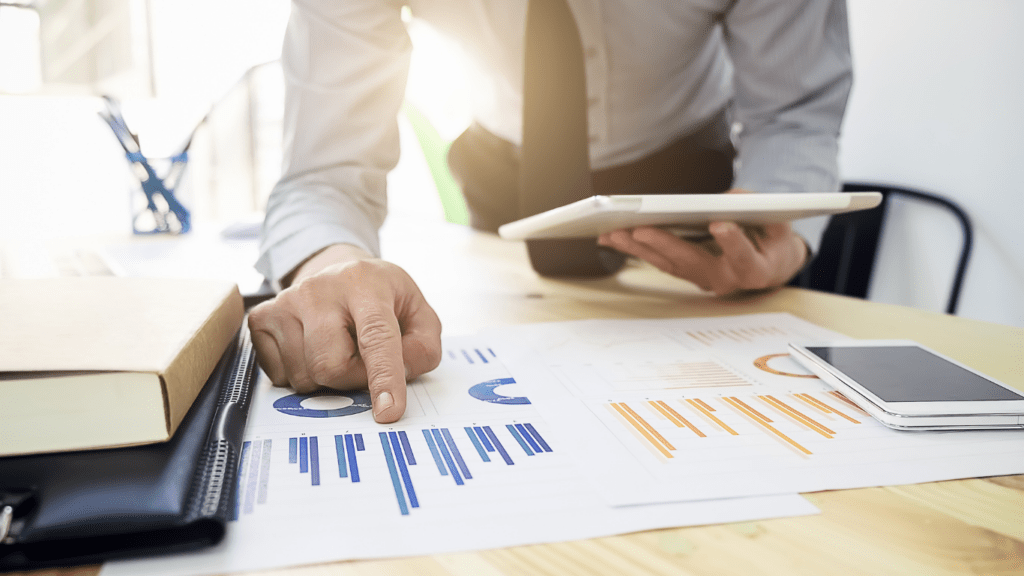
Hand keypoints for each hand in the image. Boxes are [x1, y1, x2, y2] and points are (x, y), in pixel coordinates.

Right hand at [247, 245, 441, 422]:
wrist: (337, 271)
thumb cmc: (381, 298)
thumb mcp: (417, 314)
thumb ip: (422, 348)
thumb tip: (399, 378)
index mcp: (366, 284)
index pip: (376, 336)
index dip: (383, 376)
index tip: (388, 411)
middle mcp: (320, 290)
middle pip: (332, 367)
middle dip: (353, 380)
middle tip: (363, 361)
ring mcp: (285, 302)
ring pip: (305, 377)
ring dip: (327, 379)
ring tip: (337, 348)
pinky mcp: (261, 319)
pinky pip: (280, 377)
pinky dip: (302, 375)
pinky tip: (311, 347)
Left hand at [597, 189, 808, 295]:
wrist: (769, 265)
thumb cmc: (773, 241)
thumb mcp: (779, 223)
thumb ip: (764, 211)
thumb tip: (732, 198)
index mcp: (754, 269)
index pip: (743, 256)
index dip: (733, 241)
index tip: (721, 224)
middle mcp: (725, 279)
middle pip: (692, 262)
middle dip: (664, 244)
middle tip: (640, 229)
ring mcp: (701, 278)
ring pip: (668, 264)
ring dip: (638, 248)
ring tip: (613, 232)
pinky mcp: (685, 274)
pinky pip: (658, 262)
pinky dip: (635, 249)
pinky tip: (613, 237)